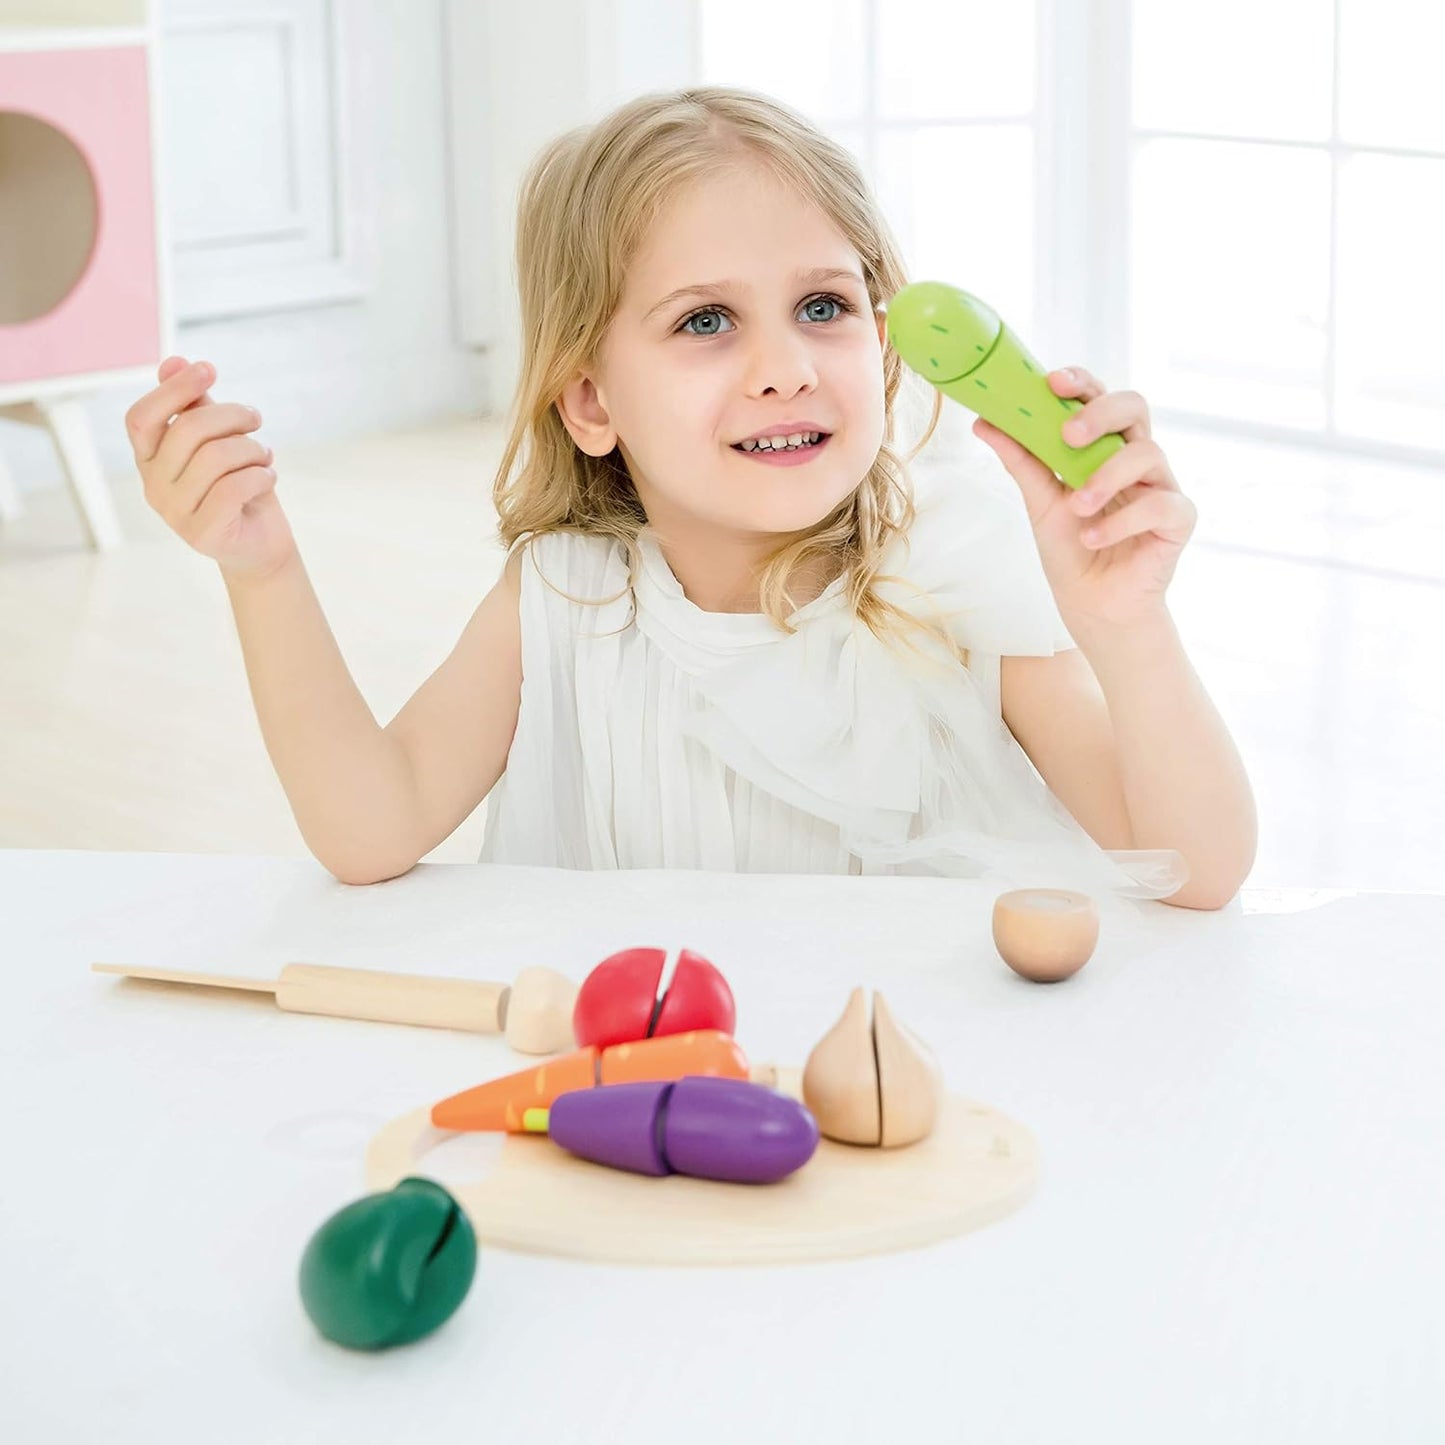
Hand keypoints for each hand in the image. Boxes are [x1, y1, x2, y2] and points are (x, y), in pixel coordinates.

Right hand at [125, 356, 295, 580]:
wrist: (259, 545)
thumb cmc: (238, 486)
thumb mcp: (219, 441)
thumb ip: (195, 406)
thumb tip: (173, 361)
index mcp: (149, 459)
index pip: (141, 417)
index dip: (173, 389)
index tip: (209, 369)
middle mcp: (153, 486)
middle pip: (187, 431)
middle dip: (231, 415)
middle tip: (256, 419)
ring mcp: (174, 513)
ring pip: (215, 458)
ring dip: (252, 449)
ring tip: (264, 456)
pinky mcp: (202, 534)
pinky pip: (232, 488)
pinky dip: (260, 476)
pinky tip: (268, 478)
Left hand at [971, 367, 1196, 632]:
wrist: (1092, 604)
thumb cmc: (1070, 549)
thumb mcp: (1039, 503)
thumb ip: (1021, 461)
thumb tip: (985, 422)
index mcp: (1104, 446)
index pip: (1100, 398)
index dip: (1081, 383)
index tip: (1052, 382)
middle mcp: (1136, 458)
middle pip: (1134, 407)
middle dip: (1101, 412)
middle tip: (1069, 434)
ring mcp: (1161, 485)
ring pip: (1148, 454)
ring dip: (1106, 478)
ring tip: (1077, 507)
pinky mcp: (1178, 519)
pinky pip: (1160, 505)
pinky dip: (1122, 521)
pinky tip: (1094, 538)